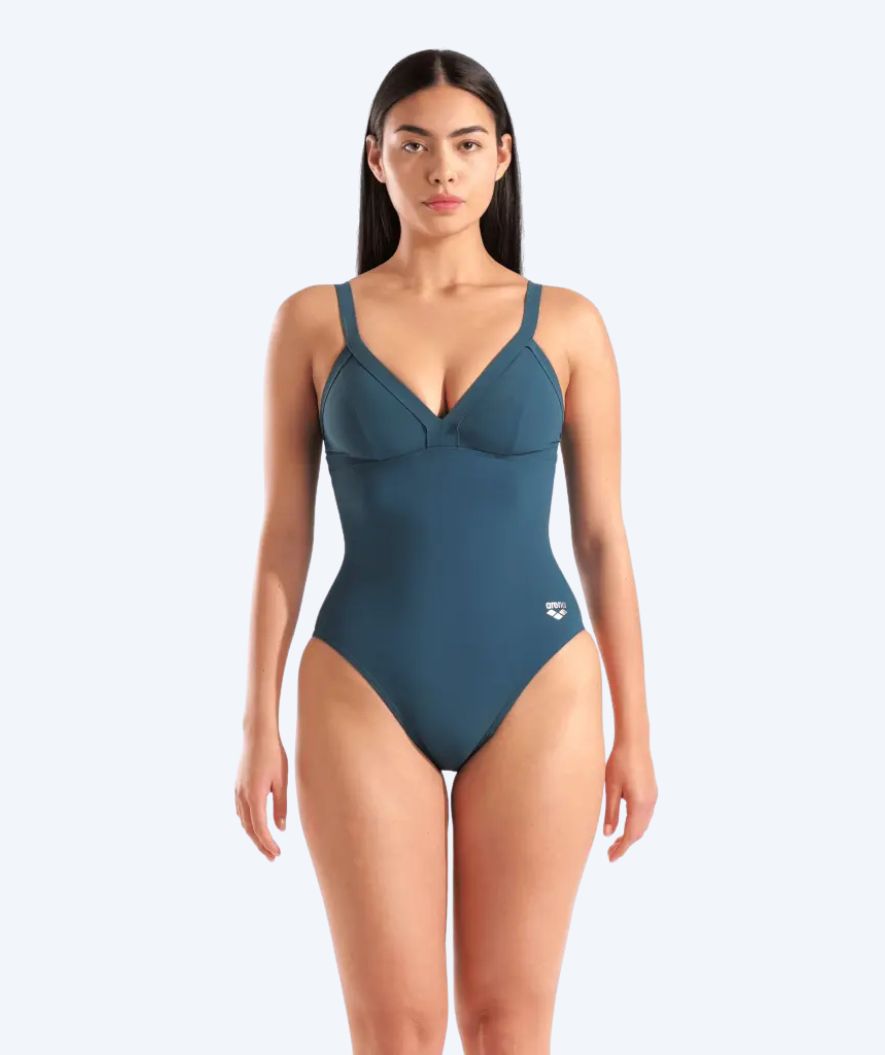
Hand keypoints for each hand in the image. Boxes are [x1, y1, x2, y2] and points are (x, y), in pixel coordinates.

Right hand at [235, 726, 287, 860]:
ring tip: (266, 846)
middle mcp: (242, 797)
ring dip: (254, 835)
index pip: (260, 828)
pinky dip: (248, 823)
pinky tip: (255, 826)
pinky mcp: (237, 787)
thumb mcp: (282, 781)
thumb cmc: (273, 755)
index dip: (268, 844)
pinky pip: (240, 812)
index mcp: (254, 796)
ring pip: (243, 821)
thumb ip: (281, 806)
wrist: (257, 735)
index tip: (277, 854)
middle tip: (273, 857)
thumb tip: (281, 829)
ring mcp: (237, 792)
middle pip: (249, 829)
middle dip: (261, 845)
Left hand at [602, 738, 657, 861]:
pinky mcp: (652, 791)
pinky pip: (646, 815)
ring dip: (631, 835)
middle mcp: (650, 803)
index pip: (631, 834)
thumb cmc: (619, 762)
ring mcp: (653, 797)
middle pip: (639, 832)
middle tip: (610, 853)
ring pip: (643, 824)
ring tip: (615, 842)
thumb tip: (608, 834)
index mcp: (640, 804)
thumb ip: (611, 812)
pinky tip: (625, 825)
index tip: (611, 858)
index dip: (621, 848)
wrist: (635, 741)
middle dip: (625, 844)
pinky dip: (636, 825)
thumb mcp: (611, 788)